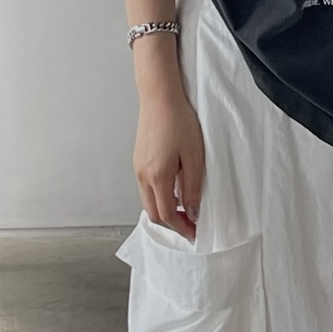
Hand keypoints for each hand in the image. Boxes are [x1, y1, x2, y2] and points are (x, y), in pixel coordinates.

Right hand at [133, 92, 205, 241]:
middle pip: (153, 213)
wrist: (159, 97)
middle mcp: (142, 175)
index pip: (166, 215)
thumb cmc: (179, 121)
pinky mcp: (138, 160)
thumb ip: (192, 187)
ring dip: (164, 211)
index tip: (195, 233)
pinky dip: (159, 197)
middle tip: (190, 227)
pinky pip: (146, 188)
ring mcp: (137, 168)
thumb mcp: (194, 156)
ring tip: (184, 211)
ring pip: (148, 201)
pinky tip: (173, 192)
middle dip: (171, 224)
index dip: (181, 228)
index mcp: (157, 176)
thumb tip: (191, 212)